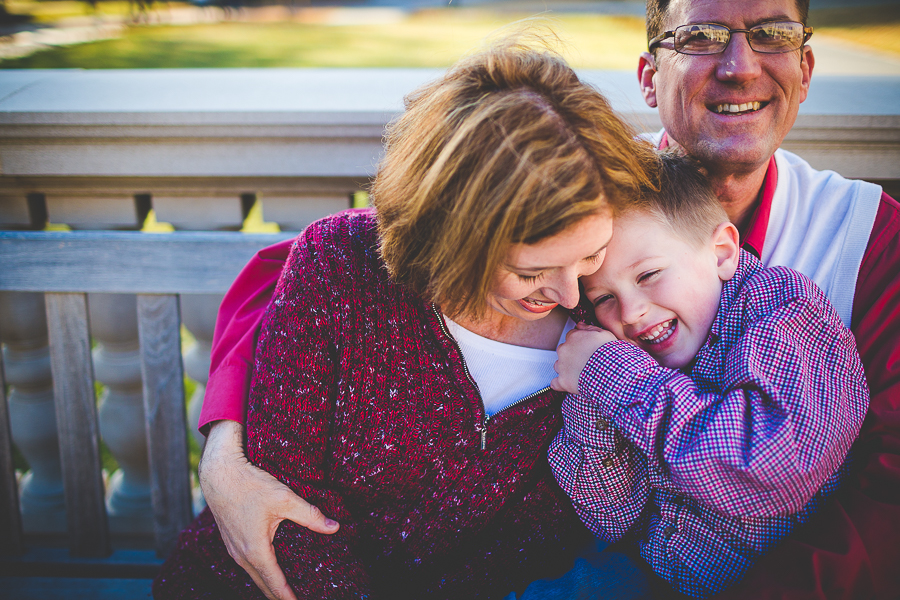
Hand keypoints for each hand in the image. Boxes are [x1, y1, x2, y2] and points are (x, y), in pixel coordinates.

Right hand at [199, 420, 339, 599]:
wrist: (218, 473)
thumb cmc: (250, 484)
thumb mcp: (285, 499)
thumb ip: (310, 515)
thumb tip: (335, 527)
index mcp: (255, 550)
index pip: (275, 583)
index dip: (288, 597)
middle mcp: (241, 555)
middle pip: (262, 584)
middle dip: (278, 596)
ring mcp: (233, 549)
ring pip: (253, 575)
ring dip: (268, 585)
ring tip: (285, 590)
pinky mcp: (230, 540)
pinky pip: (247, 564)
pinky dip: (259, 572)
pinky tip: (269, 568)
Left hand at [551, 322, 616, 394]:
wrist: (611, 372)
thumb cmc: (610, 353)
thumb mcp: (604, 334)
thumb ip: (589, 328)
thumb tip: (579, 324)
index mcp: (574, 337)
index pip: (571, 337)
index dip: (579, 343)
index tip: (585, 349)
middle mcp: (564, 349)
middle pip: (563, 350)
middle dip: (571, 355)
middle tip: (585, 361)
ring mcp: (562, 366)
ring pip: (558, 365)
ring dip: (566, 368)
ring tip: (580, 373)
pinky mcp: (563, 381)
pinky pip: (555, 383)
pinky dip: (560, 384)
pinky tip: (569, 384)